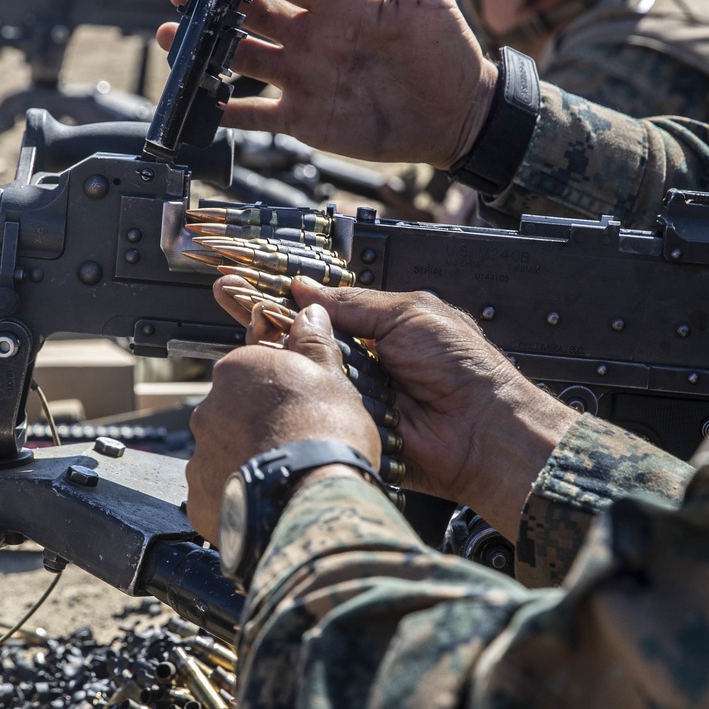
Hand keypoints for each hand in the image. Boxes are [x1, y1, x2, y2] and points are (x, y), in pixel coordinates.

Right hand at [157, 0, 495, 168]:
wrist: (457, 115)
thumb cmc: (447, 51)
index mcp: (335, 3)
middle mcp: (310, 37)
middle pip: (249, 13)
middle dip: (211, 1)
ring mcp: (303, 77)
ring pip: (241, 58)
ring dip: (205, 49)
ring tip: (171, 36)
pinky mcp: (303, 117)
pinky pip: (255, 114)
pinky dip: (225, 111)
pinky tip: (197, 103)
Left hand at [186, 303, 379, 543]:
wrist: (314, 501)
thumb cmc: (327, 434)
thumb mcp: (331, 376)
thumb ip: (314, 343)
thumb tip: (309, 313)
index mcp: (237, 371)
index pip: (252, 371)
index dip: (279, 389)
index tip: (299, 406)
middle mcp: (208, 409)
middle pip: (233, 413)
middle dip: (258, 425)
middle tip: (294, 444)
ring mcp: (200, 456)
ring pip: (224, 454)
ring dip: (246, 461)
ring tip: (283, 479)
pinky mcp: (199, 498)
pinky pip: (218, 494)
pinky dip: (237, 497)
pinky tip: (266, 502)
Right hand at [214, 277, 578, 537]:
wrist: (482, 430)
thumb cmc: (463, 367)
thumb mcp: (409, 313)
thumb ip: (354, 303)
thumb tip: (306, 287)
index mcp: (377, 329)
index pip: (320, 307)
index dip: (286, 292)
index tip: (252, 278)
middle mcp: (358, 361)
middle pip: (298, 336)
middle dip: (261, 313)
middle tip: (227, 291)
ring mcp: (346, 395)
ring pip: (295, 371)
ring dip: (267, 350)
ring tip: (240, 321)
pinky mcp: (341, 427)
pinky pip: (306, 408)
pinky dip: (285, 392)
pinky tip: (260, 370)